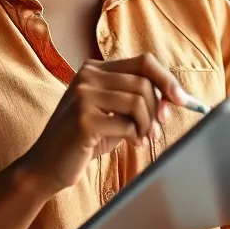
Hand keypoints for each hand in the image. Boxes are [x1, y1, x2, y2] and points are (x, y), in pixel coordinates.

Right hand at [16, 54, 188, 195]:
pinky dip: (136, 137)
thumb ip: (136, 99)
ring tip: (142, 139)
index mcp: (94, 69)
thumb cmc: (85, 141)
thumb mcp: (111, 113)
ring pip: (138, 101)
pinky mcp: (84, 120)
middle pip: (144, 82)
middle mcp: (87, 76)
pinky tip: (131, 145)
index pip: (143, 61)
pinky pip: (127, 124)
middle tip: (156, 130)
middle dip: (157, 109)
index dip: (167, 79)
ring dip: (148, 125)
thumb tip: (176, 96)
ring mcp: (83, 96)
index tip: (182, 100)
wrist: (46, 166)